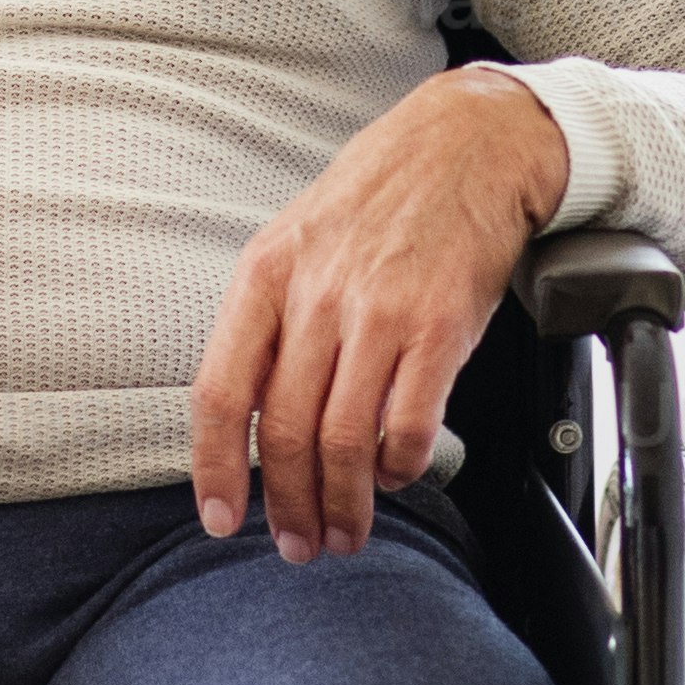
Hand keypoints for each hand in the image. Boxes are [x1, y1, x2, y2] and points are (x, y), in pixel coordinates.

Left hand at [188, 69, 569, 558]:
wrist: (469, 143)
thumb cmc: (382, 195)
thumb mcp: (297, 239)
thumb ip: (270, 320)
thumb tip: (246, 413)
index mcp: (266, 275)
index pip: (219, 392)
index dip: (215, 468)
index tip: (222, 516)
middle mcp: (317, 295)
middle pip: (283, 431)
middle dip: (288, 504)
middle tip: (299, 541)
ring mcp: (380, 312)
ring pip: (343, 441)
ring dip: (344, 504)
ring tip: (347, 530)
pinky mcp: (442, 328)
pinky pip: (410, 425)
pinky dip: (399, 468)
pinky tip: (397, 475)